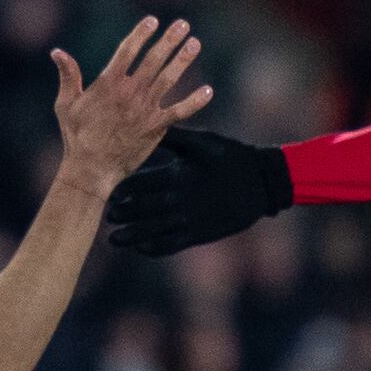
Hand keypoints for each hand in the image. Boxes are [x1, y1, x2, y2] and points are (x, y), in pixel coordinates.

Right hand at [44, 18, 213, 194]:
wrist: (91, 168)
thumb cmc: (76, 136)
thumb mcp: (66, 103)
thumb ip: (67, 75)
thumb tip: (57, 51)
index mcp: (108, 84)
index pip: (128, 50)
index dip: (141, 34)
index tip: (153, 21)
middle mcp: (130, 92)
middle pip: (154, 59)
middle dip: (170, 40)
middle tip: (183, 24)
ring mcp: (145, 109)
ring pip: (169, 78)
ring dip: (183, 59)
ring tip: (195, 43)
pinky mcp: (156, 126)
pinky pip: (180, 111)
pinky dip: (195, 101)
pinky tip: (208, 90)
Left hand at [102, 127, 293, 255]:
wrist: (262, 182)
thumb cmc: (230, 156)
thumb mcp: (203, 141)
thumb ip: (173, 136)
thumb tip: (148, 121)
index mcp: (178, 174)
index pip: (139, 184)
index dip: (122, 190)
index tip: (110, 192)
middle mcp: (180, 200)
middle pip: (141, 209)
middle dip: (122, 214)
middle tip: (107, 215)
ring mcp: (189, 220)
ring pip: (152, 232)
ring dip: (130, 236)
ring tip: (113, 239)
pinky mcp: (199, 235)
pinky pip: (170, 246)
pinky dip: (153, 249)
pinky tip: (141, 248)